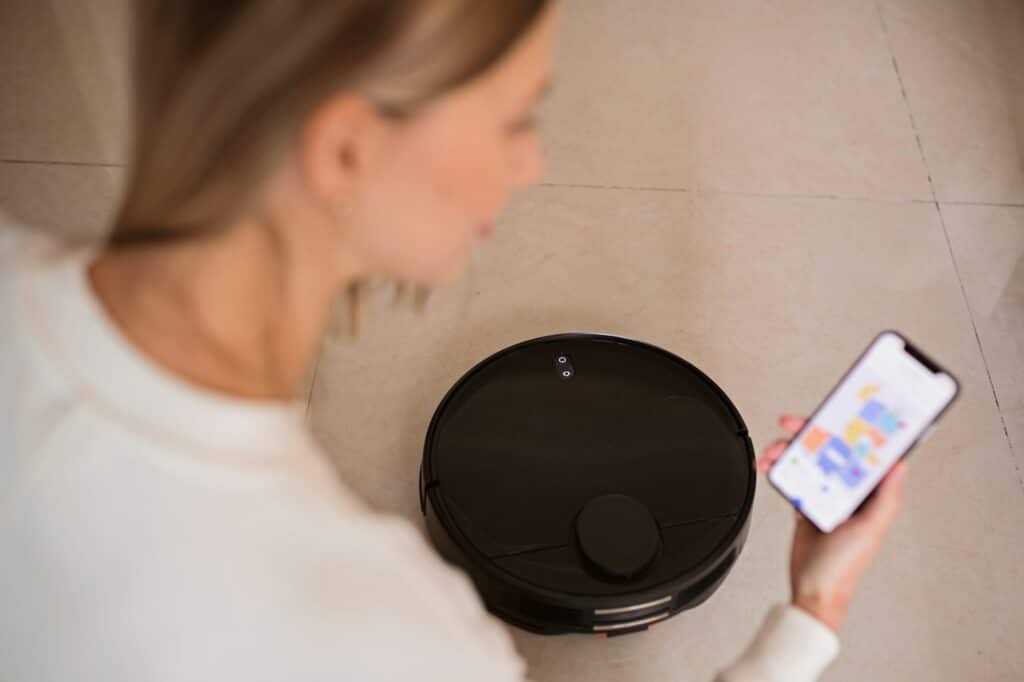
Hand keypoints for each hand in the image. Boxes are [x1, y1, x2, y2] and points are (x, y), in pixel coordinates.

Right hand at [757, 415, 908, 633]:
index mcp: (868, 493)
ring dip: (786, 452)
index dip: (847, 428)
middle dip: (807, 434)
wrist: (813, 590)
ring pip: (805, 460)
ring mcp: (825, 495)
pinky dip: (778, 469)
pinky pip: (792, 477)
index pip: (860, 450)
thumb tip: (899, 464)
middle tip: (790, 425)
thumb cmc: (845, 567)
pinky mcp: (806, 503)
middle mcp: (848, 490)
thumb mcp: (871, 530)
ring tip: (771, 454)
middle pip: (828, 450)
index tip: (833, 413)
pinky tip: (768, 466)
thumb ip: (887, 498)